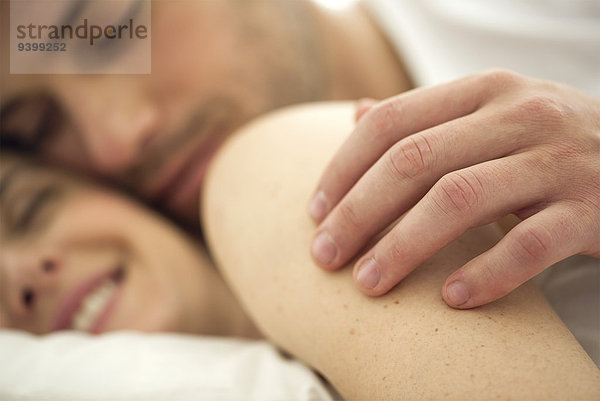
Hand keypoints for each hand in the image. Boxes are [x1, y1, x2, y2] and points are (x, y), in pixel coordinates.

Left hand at [309, 69, 599, 307]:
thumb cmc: (549, 145)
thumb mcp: (492, 116)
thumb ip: (428, 117)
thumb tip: (358, 113)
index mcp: (485, 90)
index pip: (391, 122)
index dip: (343, 168)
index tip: (315, 212)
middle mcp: (520, 115)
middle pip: (413, 162)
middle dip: (358, 213)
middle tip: (325, 256)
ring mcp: (560, 160)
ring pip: (459, 200)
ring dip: (402, 246)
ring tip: (367, 283)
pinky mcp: (595, 210)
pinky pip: (529, 245)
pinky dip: (485, 273)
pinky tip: (448, 299)